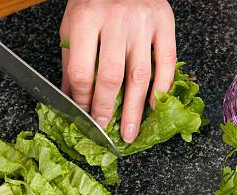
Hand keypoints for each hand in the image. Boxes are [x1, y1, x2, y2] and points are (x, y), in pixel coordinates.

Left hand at [60, 0, 175, 142]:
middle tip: (103, 130)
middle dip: (106, 110)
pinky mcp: (165, 22)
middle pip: (111, 77)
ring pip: (139, 75)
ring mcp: (142, 22)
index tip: (82, 114)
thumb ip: (71, 59)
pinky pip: (166, 62)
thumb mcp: (72, 22)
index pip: (83, 71)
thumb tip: (70, 97)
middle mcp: (115, 20)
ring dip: (135, 109)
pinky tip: (154, 107)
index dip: (82, 99)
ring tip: (130, 132)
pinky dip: (161, 88)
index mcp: (86, 19)